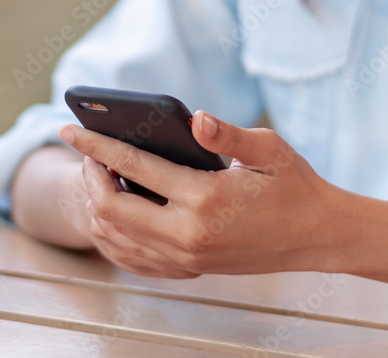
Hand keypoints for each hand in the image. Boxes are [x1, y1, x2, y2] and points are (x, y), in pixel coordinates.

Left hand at [60, 111, 349, 276]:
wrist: (317, 236)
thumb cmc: (294, 185)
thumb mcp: (268, 150)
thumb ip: (227, 134)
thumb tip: (196, 118)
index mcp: (206, 198)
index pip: (133, 167)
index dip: (97, 146)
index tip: (70, 130)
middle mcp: (189, 233)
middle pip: (111, 208)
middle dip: (90, 176)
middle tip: (88, 153)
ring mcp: (187, 257)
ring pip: (117, 236)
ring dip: (98, 206)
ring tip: (100, 177)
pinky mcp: (190, 268)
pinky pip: (134, 258)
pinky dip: (113, 234)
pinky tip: (115, 212)